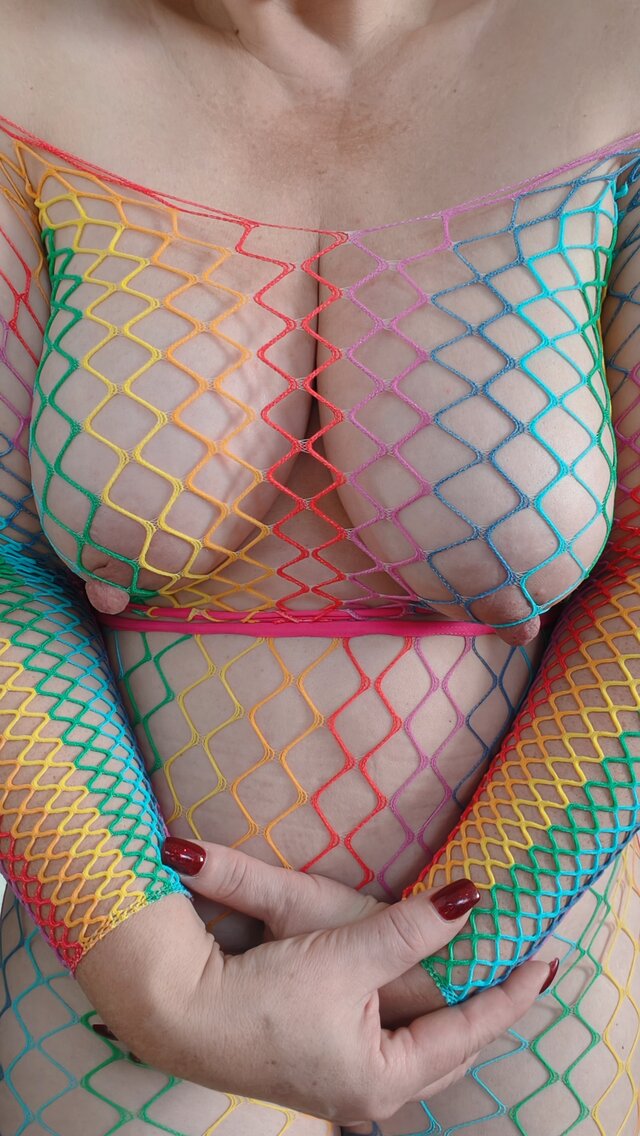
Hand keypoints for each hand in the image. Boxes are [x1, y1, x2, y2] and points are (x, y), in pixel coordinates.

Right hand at [141, 836, 554, 1123]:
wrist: (179, 1013)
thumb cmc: (260, 990)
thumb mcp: (345, 952)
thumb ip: (412, 928)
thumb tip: (471, 901)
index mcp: (383, 1076)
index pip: (470, 1030)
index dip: (510, 993)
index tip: (543, 961)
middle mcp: (370, 1092)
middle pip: (452, 1051)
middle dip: (490, 1011)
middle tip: (522, 972)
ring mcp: (346, 1084)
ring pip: (425, 1053)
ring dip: (456, 1018)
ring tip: (484, 984)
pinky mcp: (326, 1066)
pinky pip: (397, 1049)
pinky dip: (421, 1022)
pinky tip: (424, 1002)